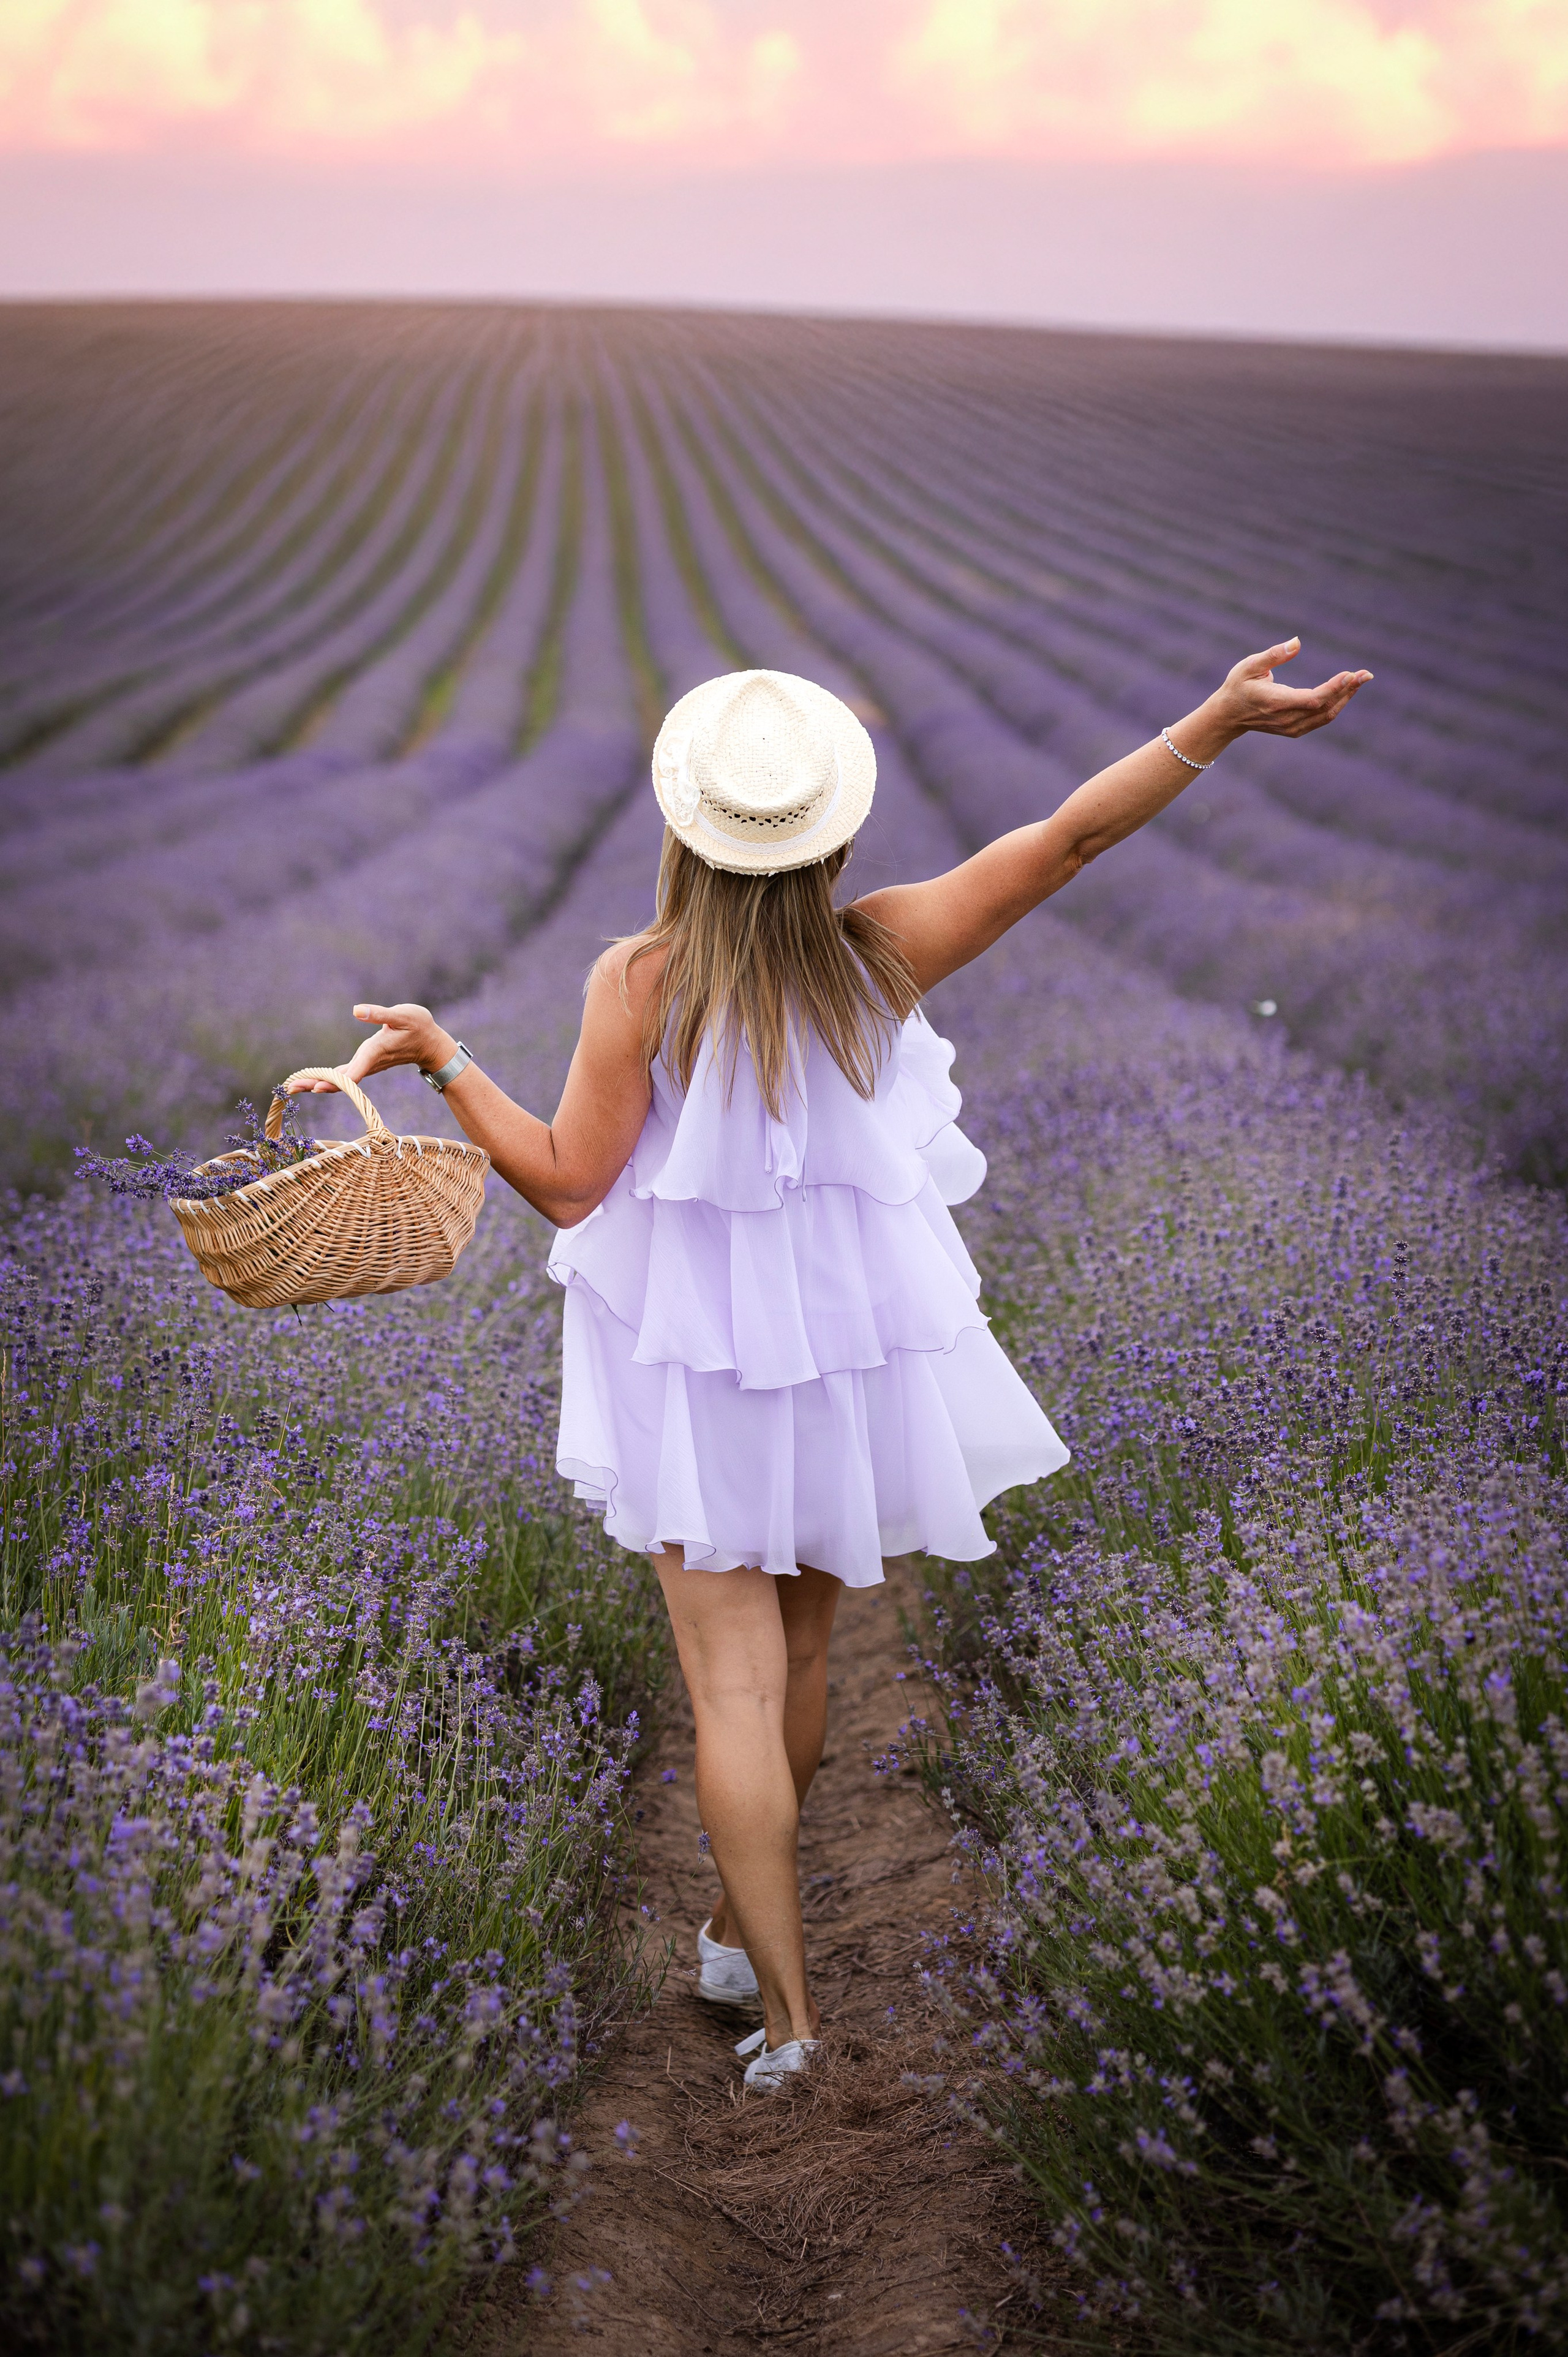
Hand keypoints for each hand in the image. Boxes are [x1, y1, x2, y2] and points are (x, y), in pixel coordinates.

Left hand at [283, 1003, 453, 1093]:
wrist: (431, 1043)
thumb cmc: (419, 1026)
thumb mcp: (403, 1015)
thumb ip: (380, 1014)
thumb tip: (357, 1010)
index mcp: (374, 1053)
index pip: (352, 1073)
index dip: (333, 1080)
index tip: (315, 1086)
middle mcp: (369, 1064)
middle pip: (340, 1081)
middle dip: (315, 1084)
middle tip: (289, 1089)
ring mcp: (367, 1066)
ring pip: (340, 1080)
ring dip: (317, 1083)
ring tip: (294, 1086)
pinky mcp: (367, 1063)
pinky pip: (344, 1076)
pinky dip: (328, 1078)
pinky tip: (315, 1080)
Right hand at [1214, 638, 1371, 737]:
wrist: (1228, 716)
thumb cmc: (1238, 686)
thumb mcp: (1248, 666)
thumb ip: (1273, 655)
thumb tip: (1297, 642)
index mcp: (1276, 703)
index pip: (1312, 699)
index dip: (1334, 688)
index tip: (1350, 674)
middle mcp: (1287, 719)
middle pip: (1325, 707)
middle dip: (1348, 690)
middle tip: (1366, 673)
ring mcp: (1292, 727)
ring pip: (1327, 714)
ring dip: (1346, 697)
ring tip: (1361, 679)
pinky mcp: (1296, 729)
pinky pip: (1322, 718)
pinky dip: (1337, 704)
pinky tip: (1347, 690)